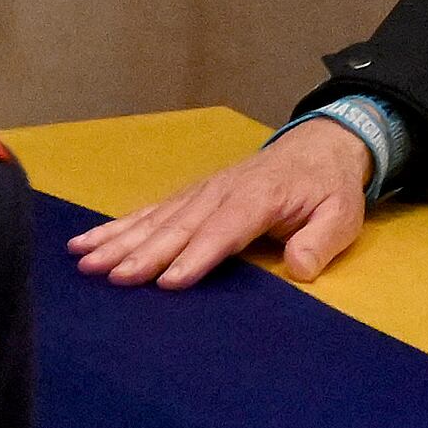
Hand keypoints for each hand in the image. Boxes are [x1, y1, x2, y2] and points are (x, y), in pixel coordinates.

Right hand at [68, 121, 372, 289]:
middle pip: (179, 226)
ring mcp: (201, 192)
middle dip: (144, 253)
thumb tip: (300, 267)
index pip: (224, 230)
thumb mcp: (342, 214)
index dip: (196, 256)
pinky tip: (88, 242)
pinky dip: (118, 226)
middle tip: (113, 276)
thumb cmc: (328, 187)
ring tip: (85, 260)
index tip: (168, 281)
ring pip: (156, 219)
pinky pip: (150, 212)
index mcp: (259, 197)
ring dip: (119, 240)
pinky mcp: (190, 196)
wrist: (318, 146)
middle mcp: (221, 192)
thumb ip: (321, 240)